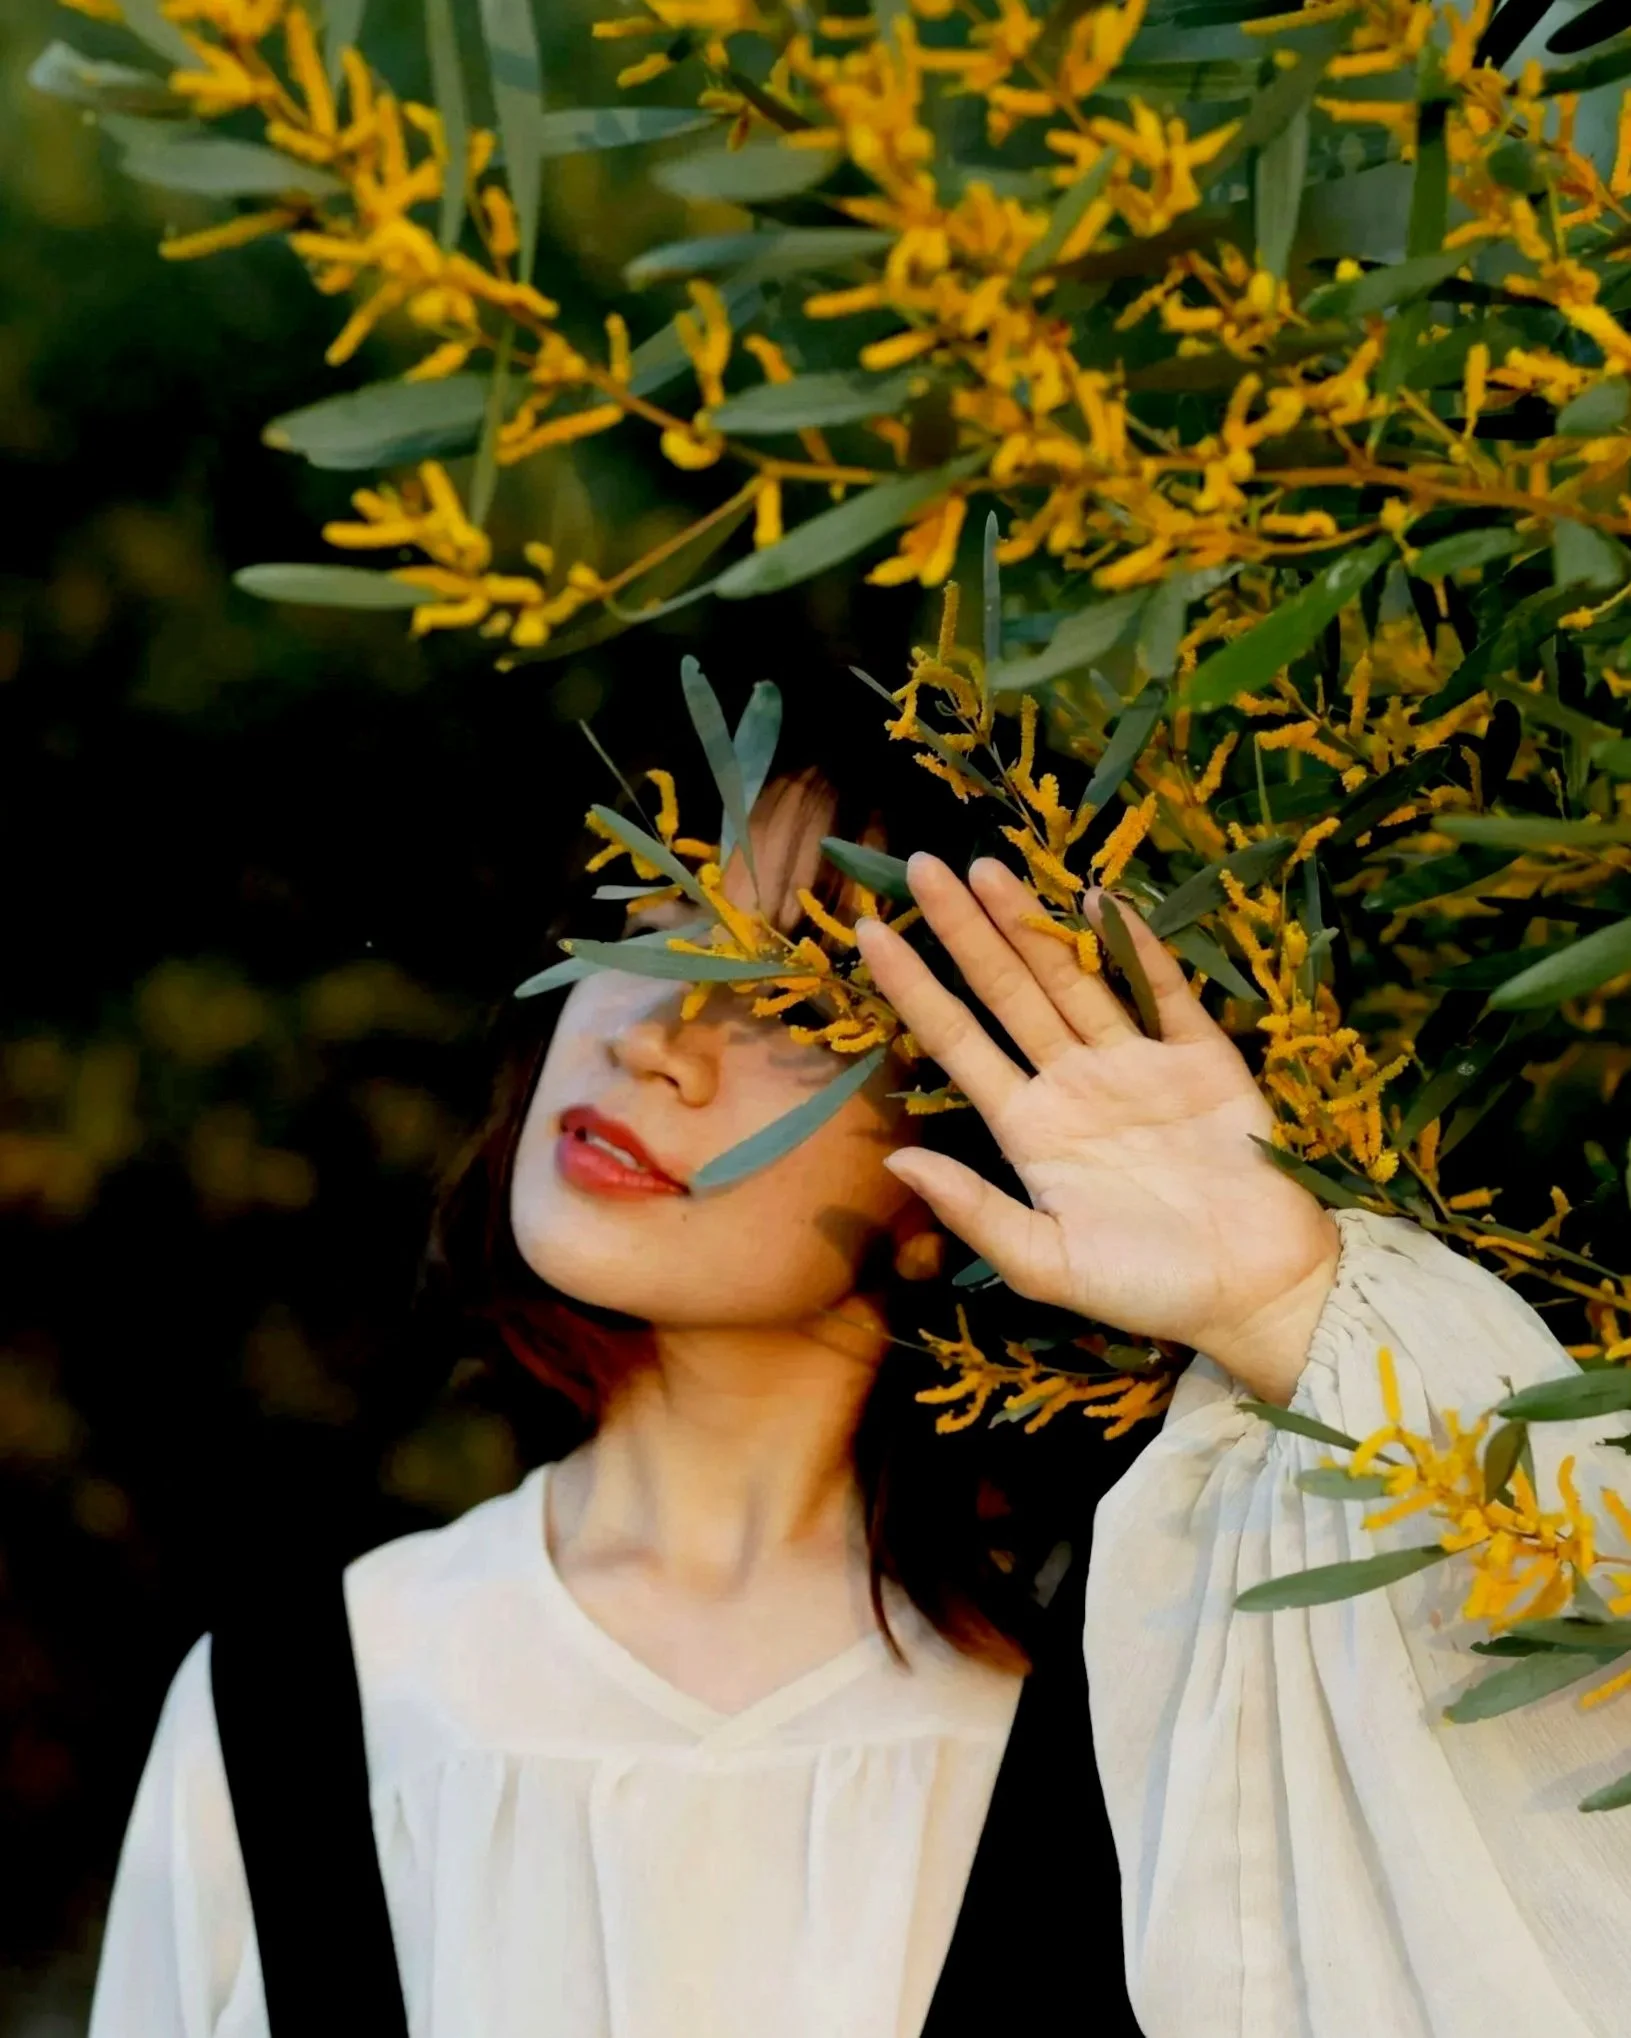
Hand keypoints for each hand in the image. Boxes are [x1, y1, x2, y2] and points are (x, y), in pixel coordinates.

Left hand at [854, 855, 1340, 1404]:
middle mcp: (1072, 1083)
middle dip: (964, 930)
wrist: (1258, 1293)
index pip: (957, 1041)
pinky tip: (1099, 902)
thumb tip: (895, 1164)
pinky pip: (1161, 991)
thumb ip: (975, 1212)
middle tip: (921, 866)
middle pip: (1006, 991)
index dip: (914, 988)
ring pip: (1070, 977)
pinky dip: (1134, 947)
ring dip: (1031, 923)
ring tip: (987, 868)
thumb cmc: (1147, 1289)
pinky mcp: (1201, 1057)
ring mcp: (1134, 1064)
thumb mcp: (1048, 1265)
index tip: (870, 934)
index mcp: (1028, 1129)